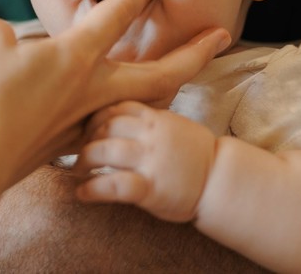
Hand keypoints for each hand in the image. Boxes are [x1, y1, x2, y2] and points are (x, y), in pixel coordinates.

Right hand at [0, 0, 230, 201]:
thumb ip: (9, 32)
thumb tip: (18, 46)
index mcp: (75, 56)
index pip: (116, 16)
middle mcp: (90, 89)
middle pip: (159, 73)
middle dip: (195, 53)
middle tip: (222, 36)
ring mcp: (80, 119)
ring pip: (139, 102)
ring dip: (163, 85)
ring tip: (176, 72)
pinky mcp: (62, 141)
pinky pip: (101, 118)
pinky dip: (114, 105)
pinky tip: (101, 100)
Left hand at [74, 101, 216, 221]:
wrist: (222, 183)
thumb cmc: (196, 155)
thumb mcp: (173, 125)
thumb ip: (146, 119)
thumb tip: (114, 115)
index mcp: (156, 119)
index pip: (116, 107)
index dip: (96, 117)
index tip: (88, 130)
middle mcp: (151, 136)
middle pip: (105, 126)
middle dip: (86, 139)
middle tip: (80, 152)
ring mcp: (150, 161)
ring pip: (103, 151)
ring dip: (83, 161)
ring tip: (77, 171)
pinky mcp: (150, 189)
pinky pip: (113, 185)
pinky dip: (92, 189)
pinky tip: (82, 194)